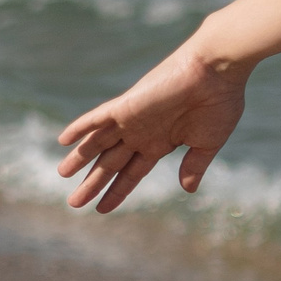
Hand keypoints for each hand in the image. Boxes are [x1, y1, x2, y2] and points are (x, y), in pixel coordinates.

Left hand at [56, 45, 249, 211]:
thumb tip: (188, 189)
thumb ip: (194, 166)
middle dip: (93, 183)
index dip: (117, 191)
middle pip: (110, 163)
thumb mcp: (207, 143)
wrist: (217, 72)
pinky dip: (80, 128)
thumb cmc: (218, 103)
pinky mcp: (127, 105)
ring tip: (61, 174)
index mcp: (160, 143)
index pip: (132, 173)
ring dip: (80, 158)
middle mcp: (142, 133)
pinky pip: (96, 118)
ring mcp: (132, 119)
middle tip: (74, 203)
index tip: (102, 209)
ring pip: (98, 143)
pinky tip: (63, 140)